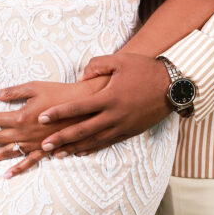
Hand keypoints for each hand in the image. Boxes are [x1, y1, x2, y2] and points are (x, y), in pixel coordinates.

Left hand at [0, 77, 109, 177]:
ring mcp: (34, 144)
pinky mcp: (44, 150)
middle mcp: (25, 133)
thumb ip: (12, 91)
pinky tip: (6, 175)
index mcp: (21, 116)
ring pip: (8, 153)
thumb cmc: (59, 93)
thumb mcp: (35, 87)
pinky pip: (28, 162)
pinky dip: (17, 169)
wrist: (84, 107)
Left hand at [35, 52, 172, 158]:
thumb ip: (96, 66)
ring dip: (74, 148)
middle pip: (82, 130)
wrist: (173, 86)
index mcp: (109, 97)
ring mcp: (122, 126)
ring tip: (57, 154)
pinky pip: (107, 143)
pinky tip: (80, 152)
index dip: (58, 113)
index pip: (77, 107)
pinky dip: (92, 149)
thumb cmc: (144, 69)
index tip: (41, 118)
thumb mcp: (119, 60)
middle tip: (43, 145)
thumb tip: (80, 77)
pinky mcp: (130, 132)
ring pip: (94, 141)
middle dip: (61, 138)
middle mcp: (114, 115)